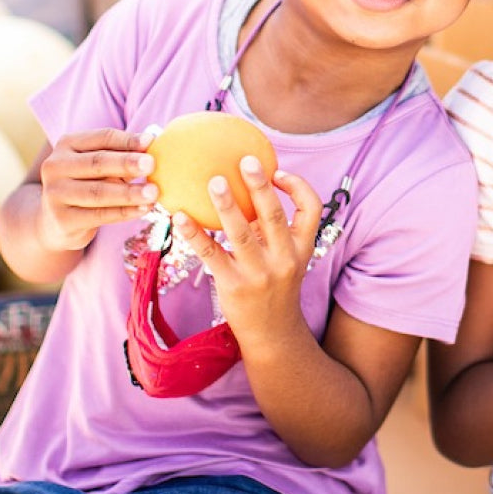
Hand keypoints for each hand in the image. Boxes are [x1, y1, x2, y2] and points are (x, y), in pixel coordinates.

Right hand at [36, 128, 157, 252]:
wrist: (57, 221)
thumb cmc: (89, 183)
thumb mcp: (101, 165)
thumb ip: (122, 154)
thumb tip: (153, 143)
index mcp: (67, 144)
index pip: (101, 138)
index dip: (127, 140)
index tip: (151, 141)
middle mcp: (55, 166)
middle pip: (97, 163)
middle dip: (126, 163)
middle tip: (151, 164)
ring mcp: (55, 193)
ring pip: (98, 192)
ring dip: (129, 193)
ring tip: (153, 192)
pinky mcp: (62, 219)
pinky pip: (99, 215)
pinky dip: (124, 212)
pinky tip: (144, 209)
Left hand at [171, 158, 322, 352]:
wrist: (273, 333)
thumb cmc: (275, 285)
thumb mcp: (286, 257)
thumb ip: (271, 229)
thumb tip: (243, 188)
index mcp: (302, 246)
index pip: (312, 209)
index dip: (298, 186)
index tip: (278, 171)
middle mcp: (285, 258)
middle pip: (273, 215)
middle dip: (260, 185)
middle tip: (246, 161)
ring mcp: (260, 273)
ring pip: (241, 233)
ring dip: (226, 205)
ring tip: (213, 181)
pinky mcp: (234, 286)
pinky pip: (211, 255)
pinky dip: (195, 234)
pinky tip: (180, 216)